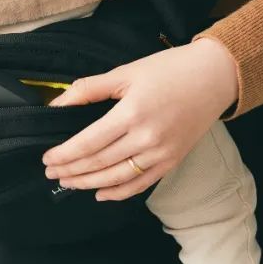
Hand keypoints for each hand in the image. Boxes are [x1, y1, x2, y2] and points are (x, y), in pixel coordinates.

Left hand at [41, 38, 237, 200]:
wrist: (215, 76)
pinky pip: (141, 184)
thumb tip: (57, 104)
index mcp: (132, 113)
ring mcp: (161, 153)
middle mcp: (146, 138)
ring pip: (116, 177)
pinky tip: (100, 194)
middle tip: (51, 172)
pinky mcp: (172, 161)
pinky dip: (118, 193)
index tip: (47, 158)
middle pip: (99, 163)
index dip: (64, 154)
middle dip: (71, 170)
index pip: (88, 142)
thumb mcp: (125, 72)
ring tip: (68, 182)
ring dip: (88, 184)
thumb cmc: (170, 70)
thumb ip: (89, 89)